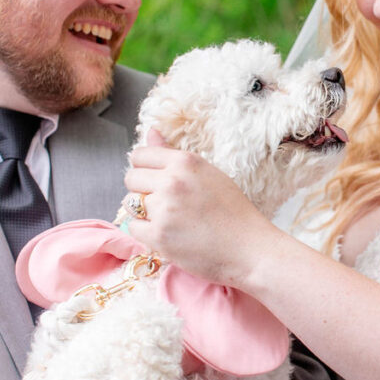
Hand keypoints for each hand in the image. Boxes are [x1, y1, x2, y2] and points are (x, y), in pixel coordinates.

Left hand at [124, 140, 273, 288]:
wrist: (249, 247)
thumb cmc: (233, 211)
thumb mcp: (207, 173)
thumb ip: (173, 155)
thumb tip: (150, 132)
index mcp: (185, 162)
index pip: (140, 155)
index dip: (143, 168)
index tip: (153, 179)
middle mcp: (172, 182)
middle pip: (131, 179)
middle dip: (142, 190)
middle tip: (164, 203)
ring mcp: (163, 209)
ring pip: (130, 204)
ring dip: (143, 212)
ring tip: (168, 219)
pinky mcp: (158, 236)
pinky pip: (133, 228)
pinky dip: (146, 232)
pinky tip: (167, 233)